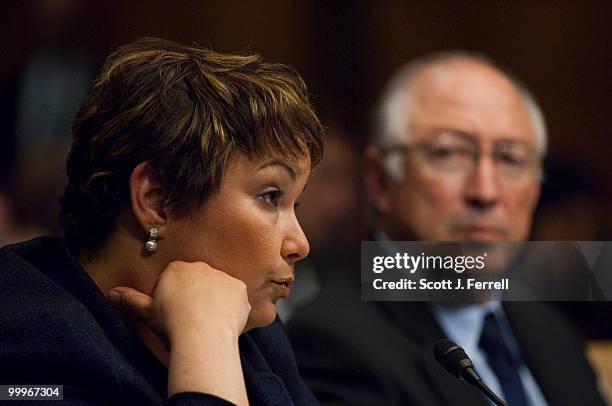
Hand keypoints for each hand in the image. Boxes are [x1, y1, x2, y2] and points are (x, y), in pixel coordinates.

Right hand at [108, 260, 250, 346]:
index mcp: (177, 269)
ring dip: (215, 301)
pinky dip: (232, 308)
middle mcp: (201, 267)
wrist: (202, 333)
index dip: (174, 297)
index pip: (175, 278)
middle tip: (192, 319)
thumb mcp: (146, 312)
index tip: (174, 313)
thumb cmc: (171, 323)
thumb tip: (111, 293)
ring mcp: (222, 276)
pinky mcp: (239, 288)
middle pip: (198, 280)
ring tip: (208, 324)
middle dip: (196, 296)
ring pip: (218, 288)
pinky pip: (236, 298)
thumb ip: (130, 300)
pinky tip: (224, 323)